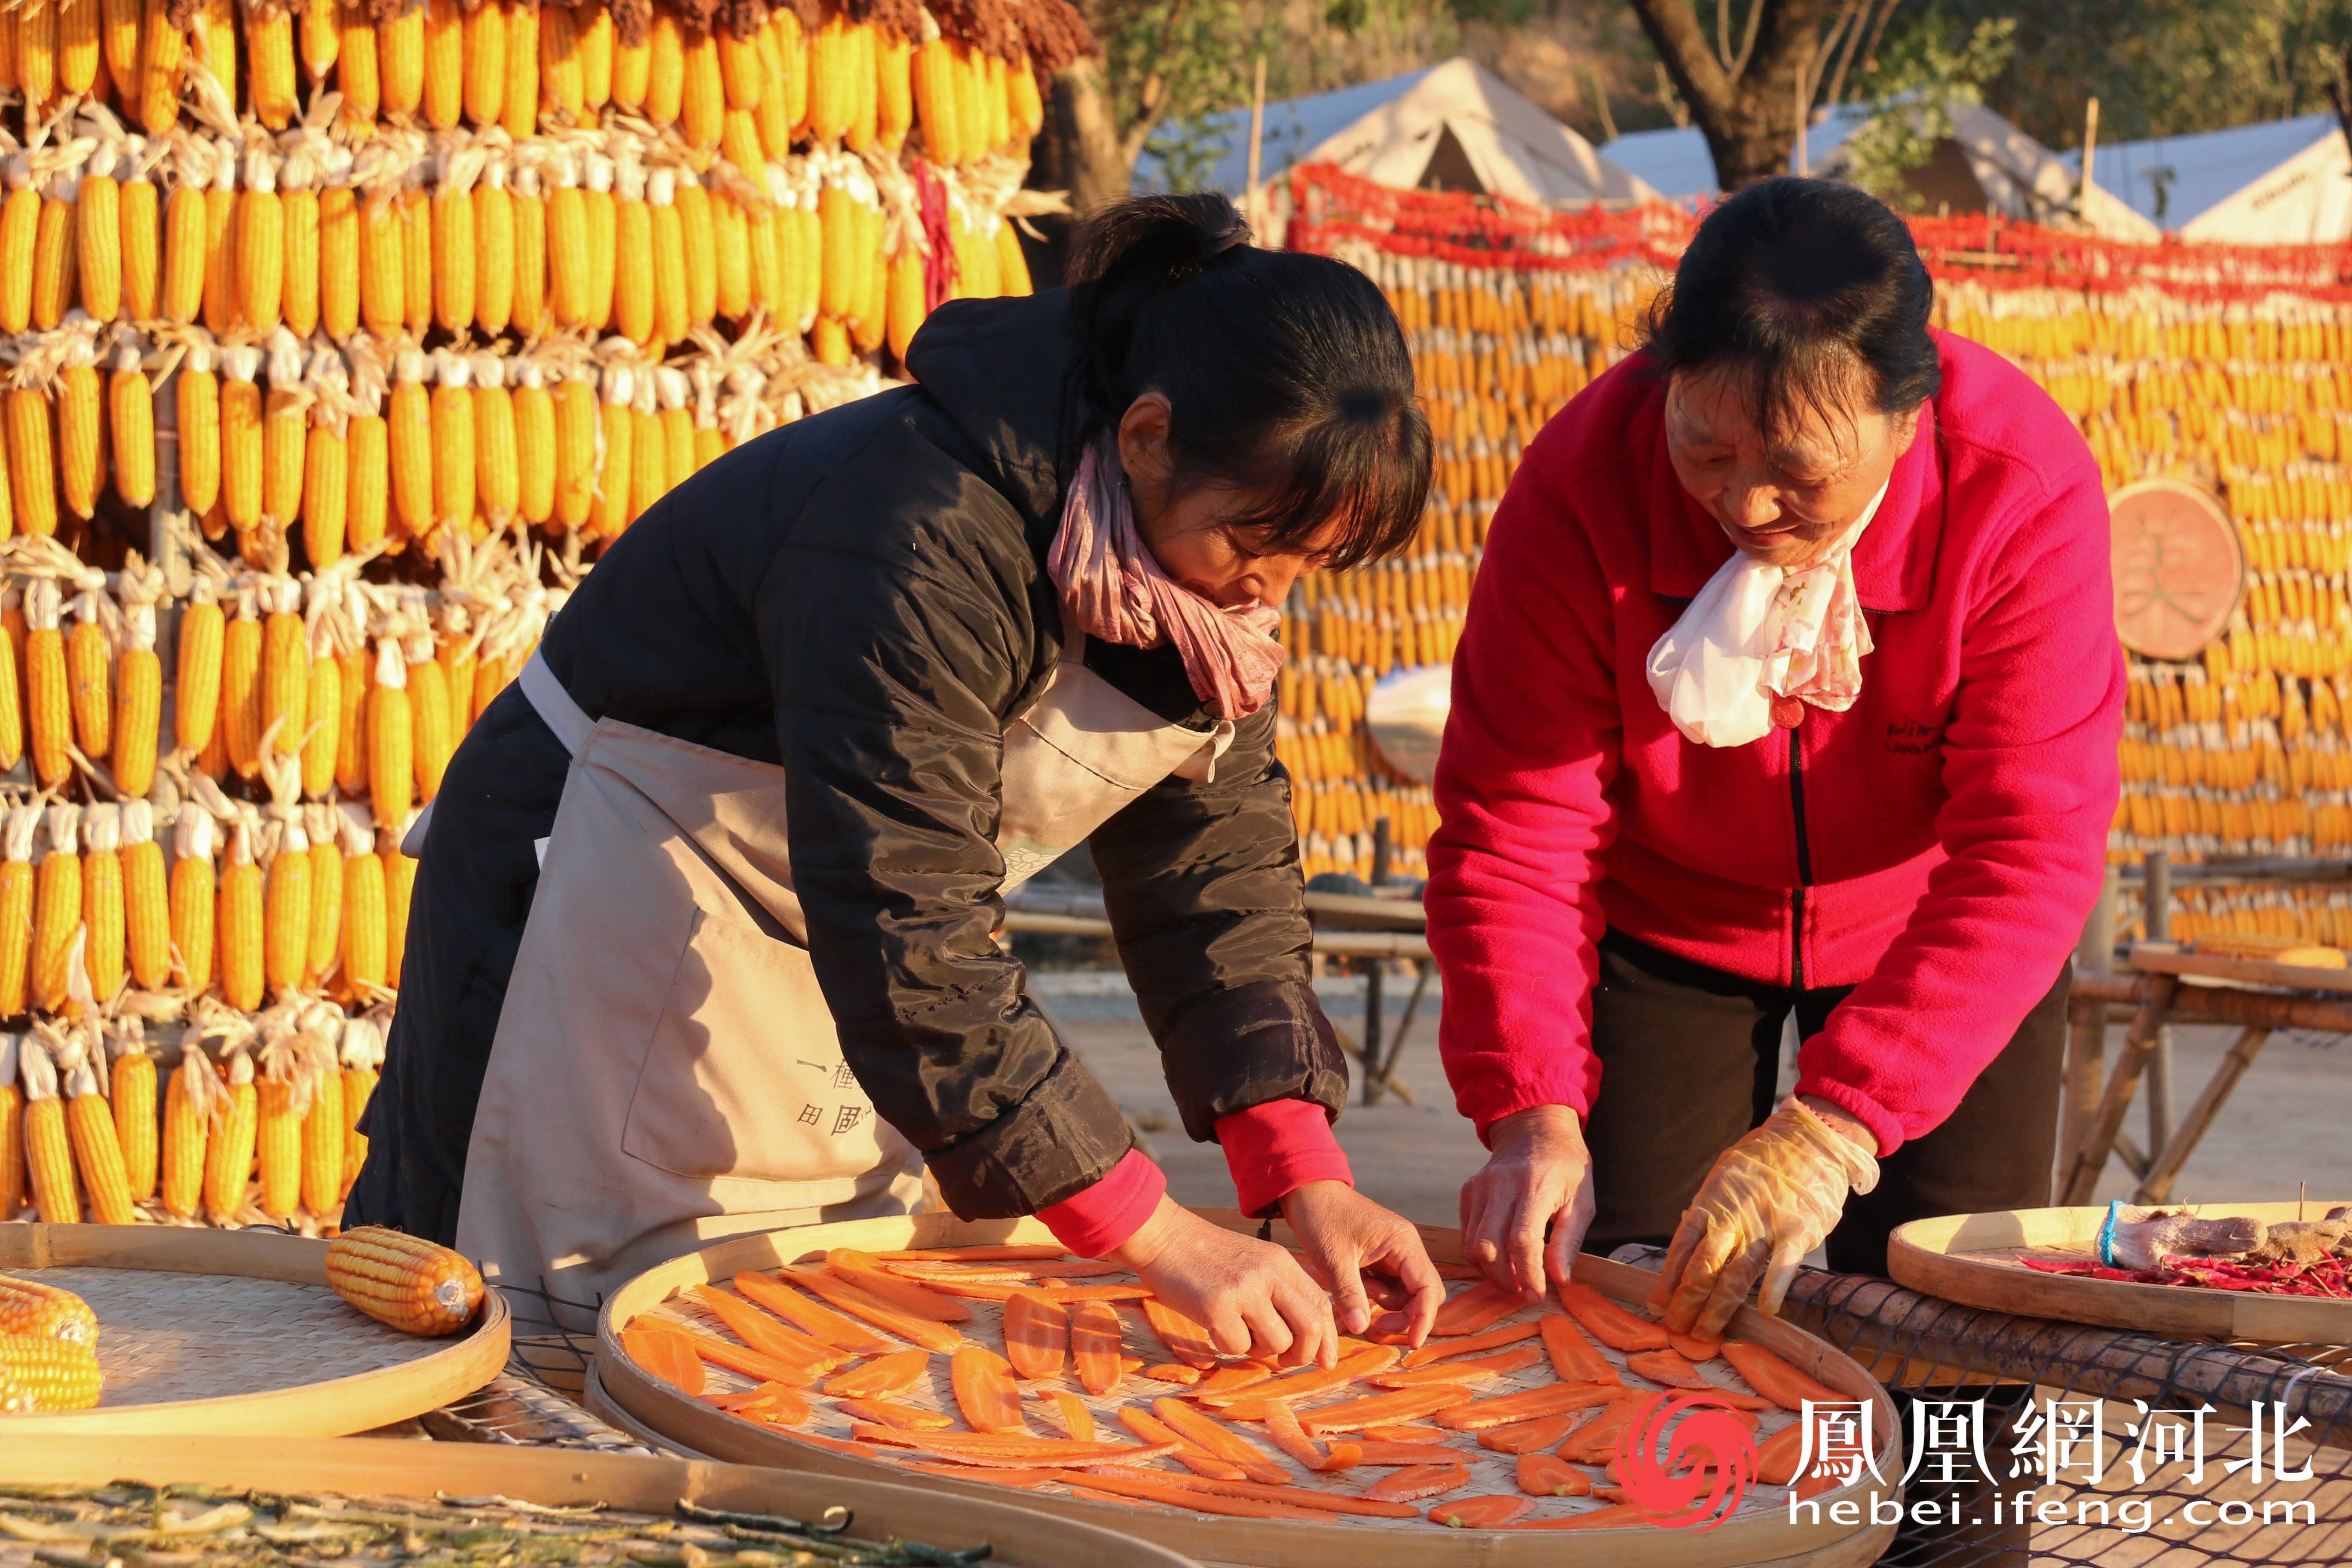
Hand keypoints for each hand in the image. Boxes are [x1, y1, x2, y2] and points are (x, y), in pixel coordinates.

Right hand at [1110, 1196, 1339, 1367]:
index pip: (1322, 1305)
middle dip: (1302, 1355)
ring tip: (1240, 1333)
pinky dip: (1228, 1346)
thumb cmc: (1208, 1257)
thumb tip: (1307, 1340)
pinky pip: (1237, 1347)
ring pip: (1276, 1344)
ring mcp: (1244, 1290)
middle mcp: (1269, 1274)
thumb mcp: (1255, 1262)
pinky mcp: (1216, 1306)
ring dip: (1260, 1351)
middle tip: (1284, 1361)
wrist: (1164, 1237)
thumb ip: (1281, 1292)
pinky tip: (1215, 1327)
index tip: (1324, 1361)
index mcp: (1281, 1263)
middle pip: (1310, 1328)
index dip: (1328, 1339)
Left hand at [1279, 1181, 1446, 1344]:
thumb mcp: (1333, 1258)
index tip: (1413, 1343)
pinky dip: (1373, 1298)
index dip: (1424, 1318)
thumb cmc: (1321, 1217)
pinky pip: (1387, 1287)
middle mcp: (1405, 1248)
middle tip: (1374, 1328)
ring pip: (1404, 1294)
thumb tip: (1362, 1329)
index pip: (1429, 1287)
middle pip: (1422, 1294)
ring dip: (1385, 1308)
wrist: (1306, 1192)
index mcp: (1403, 1242)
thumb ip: (1350, 1294)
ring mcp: (1394, 1253)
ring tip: (1353, 1301)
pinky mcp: (1381, 1258)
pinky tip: (1352, 1293)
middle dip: (1404, 1316)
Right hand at [1458, 1104, 1595, 1301]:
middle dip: (1504, 1279)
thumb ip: (1568, 1241)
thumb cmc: (1567, 1169)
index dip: (1528, 1274)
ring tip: (1511, 1279)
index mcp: (1537, 1186)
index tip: (1536, 1295)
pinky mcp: (1468, 1191)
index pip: (1523, 1239)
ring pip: (1472, 1244)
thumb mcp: (1583, 1201)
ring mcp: (1481, 1186)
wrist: (1535, 1130)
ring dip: (1490, 1271)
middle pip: (1489, 1246)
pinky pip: (1466, 1233)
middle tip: (1523, 1292)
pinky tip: (1499, 1256)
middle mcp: (1502, 1185)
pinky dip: (1479, 1253)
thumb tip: (1559, 1279)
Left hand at [1648, 1097, 1880, 1338]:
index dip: (1667, 1280)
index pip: (1681, 1248)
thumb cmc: (1765, 1161)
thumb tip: (1690, 1238)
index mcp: (1710, 1204)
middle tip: (1676, 1329)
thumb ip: (1710, 1211)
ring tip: (1705, 1334)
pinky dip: (1772, 1288)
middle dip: (1686, 1302)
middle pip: (1702, 1268)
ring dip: (1718, 1308)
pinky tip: (1764, 1312)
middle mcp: (1732, 1219)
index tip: (1656, 1304)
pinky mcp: (1798, 1231)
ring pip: (1735, 1275)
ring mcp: (1764, 1226)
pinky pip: (1782, 1264)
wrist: (1809, 1138)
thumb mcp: (1725, 1178)